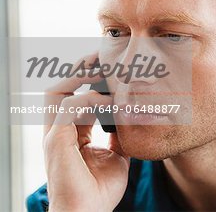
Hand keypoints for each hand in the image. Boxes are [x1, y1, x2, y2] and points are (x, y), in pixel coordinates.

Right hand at [43, 53, 129, 211]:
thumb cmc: (100, 189)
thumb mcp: (117, 155)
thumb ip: (119, 136)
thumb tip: (130, 120)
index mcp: (70, 133)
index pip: (74, 96)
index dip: (91, 80)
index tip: (112, 67)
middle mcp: (58, 130)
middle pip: (59, 87)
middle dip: (79, 69)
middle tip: (103, 56)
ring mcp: (54, 135)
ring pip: (56, 91)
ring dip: (78, 74)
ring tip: (101, 65)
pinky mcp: (56, 141)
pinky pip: (69, 106)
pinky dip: (90, 98)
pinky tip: (110, 101)